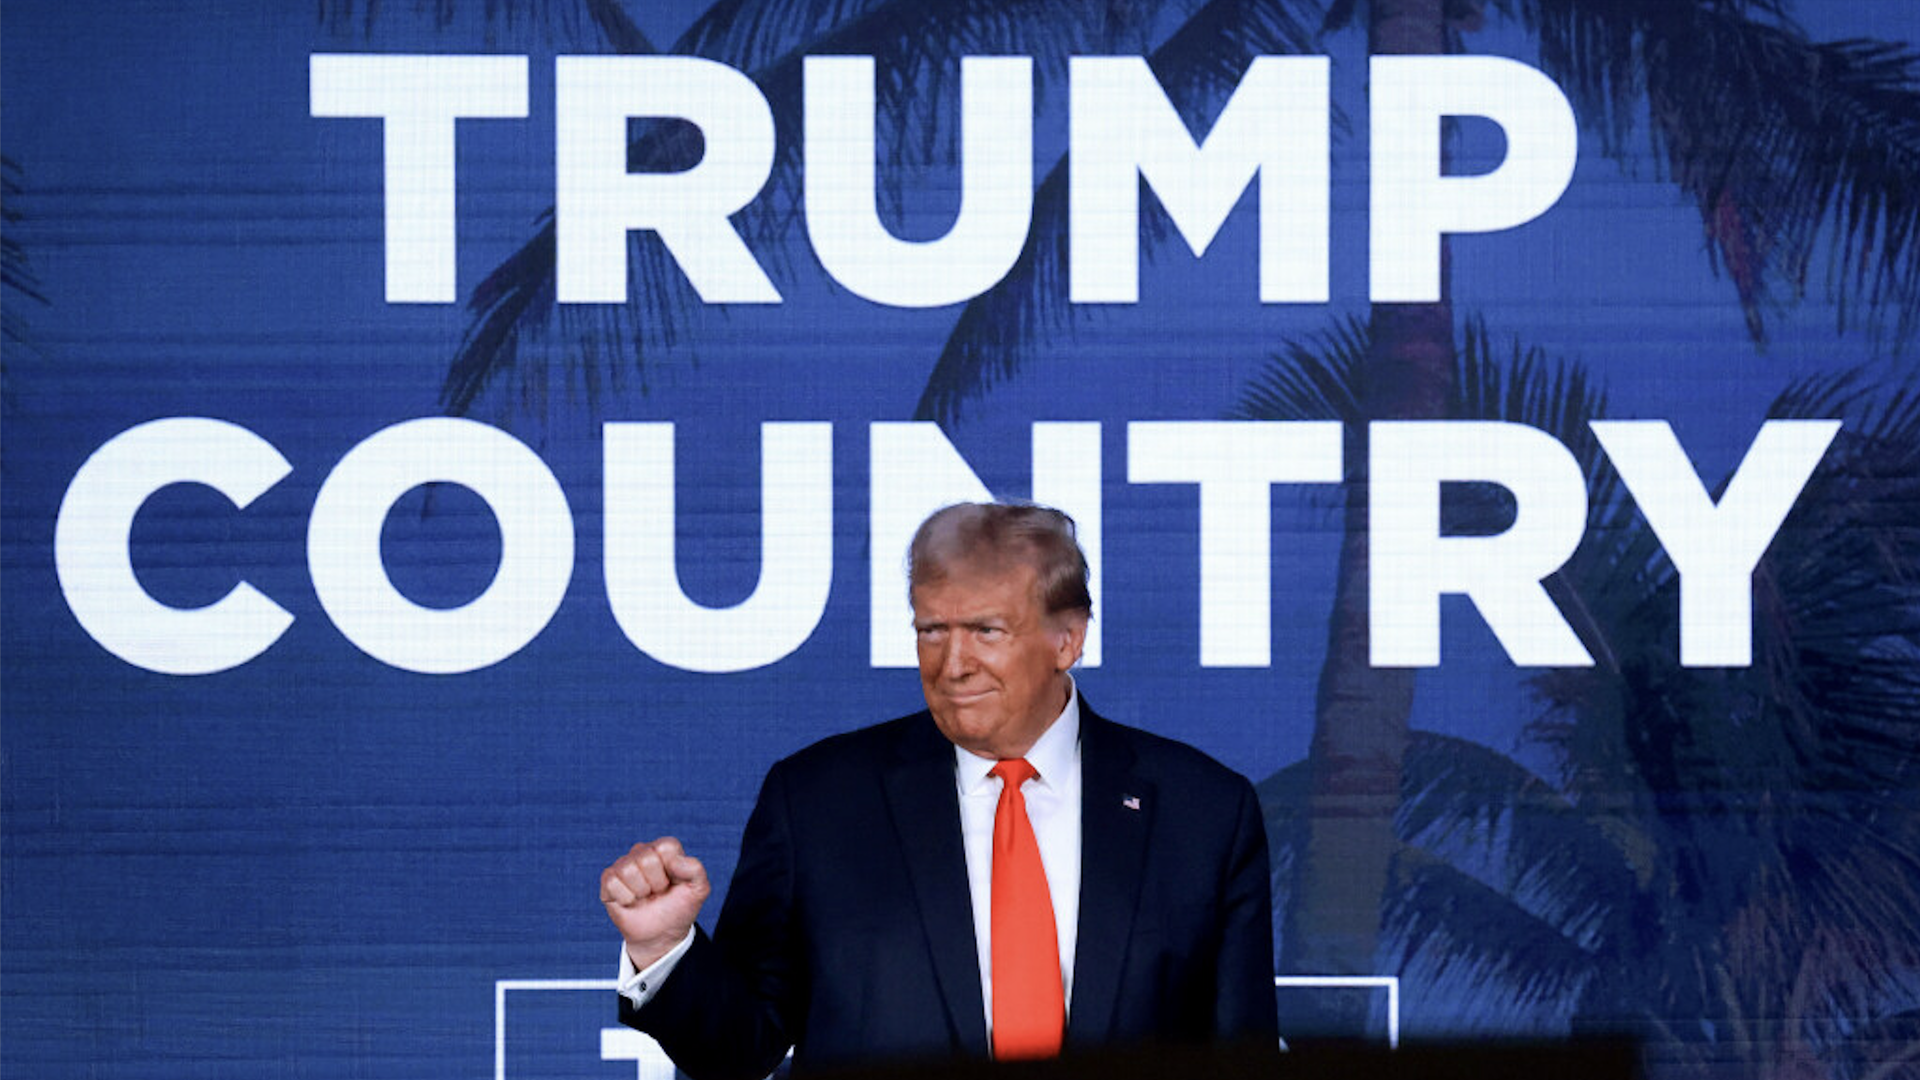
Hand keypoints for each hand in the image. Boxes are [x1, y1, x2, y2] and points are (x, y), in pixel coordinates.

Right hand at [600, 837, 710, 969]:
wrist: (661, 935)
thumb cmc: (679, 908)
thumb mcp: (698, 890)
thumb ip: (695, 869)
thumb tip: (675, 860)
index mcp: (665, 849)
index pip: (666, 847)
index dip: (672, 870)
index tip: (674, 883)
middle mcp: (643, 851)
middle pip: (646, 858)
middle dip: (656, 883)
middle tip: (658, 893)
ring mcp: (624, 865)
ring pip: (628, 870)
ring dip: (640, 891)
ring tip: (645, 897)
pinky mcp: (608, 880)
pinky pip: (612, 882)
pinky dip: (625, 898)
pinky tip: (631, 901)